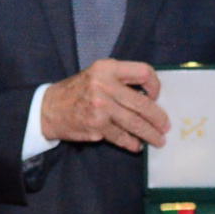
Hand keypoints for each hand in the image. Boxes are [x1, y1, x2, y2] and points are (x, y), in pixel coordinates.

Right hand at [41, 59, 169, 150]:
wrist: (49, 108)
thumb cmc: (78, 90)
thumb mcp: (98, 74)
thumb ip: (121, 80)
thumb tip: (151, 96)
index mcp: (107, 68)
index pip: (143, 72)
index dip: (155, 85)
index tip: (156, 97)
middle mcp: (104, 85)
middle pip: (142, 103)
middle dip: (158, 117)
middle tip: (165, 126)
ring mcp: (100, 107)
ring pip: (135, 123)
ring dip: (150, 134)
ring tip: (158, 140)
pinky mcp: (96, 126)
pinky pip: (121, 136)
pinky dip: (131, 142)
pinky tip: (136, 145)